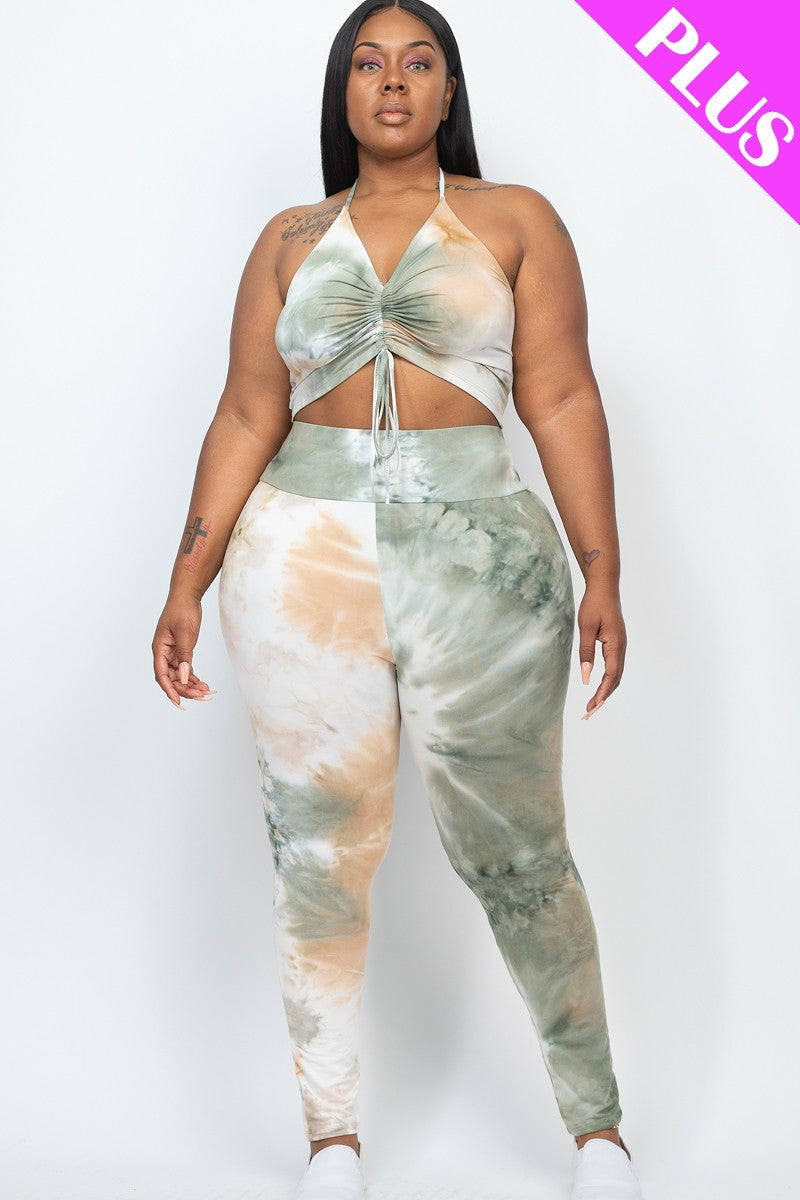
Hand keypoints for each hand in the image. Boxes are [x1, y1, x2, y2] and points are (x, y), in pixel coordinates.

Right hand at [152, 593, 215, 710]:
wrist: (187, 596)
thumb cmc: (182, 610)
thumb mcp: (185, 633)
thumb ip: (184, 655)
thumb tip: (184, 676)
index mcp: (159, 648)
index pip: (161, 674)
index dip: (169, 689)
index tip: (178, 701)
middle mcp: (164, 653)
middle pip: (171, 678)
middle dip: (185, 690)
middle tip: (201, 697)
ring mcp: (173, 653)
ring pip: (179, 675)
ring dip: (191, 686)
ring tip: (206, 693)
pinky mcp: (182, 651)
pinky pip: (186, 669)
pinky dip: (193, 677)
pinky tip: (203, 685)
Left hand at [576, 579, 625, 718]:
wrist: (605, 586)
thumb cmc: (594, 604)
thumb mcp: (585, 628)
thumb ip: (586, 653)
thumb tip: (586, 678)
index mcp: (616, 645)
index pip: (611, 676)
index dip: (601, 694)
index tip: (592, 708)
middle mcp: (621, 648)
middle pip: (615, 680)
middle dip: (603, 698)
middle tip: (589, 713)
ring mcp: (620, 646)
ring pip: (616, 675)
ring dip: (605, 691)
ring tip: (592, 705)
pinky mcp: (616, 643)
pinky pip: (614, 667)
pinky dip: (607, 680)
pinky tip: (598, 686)